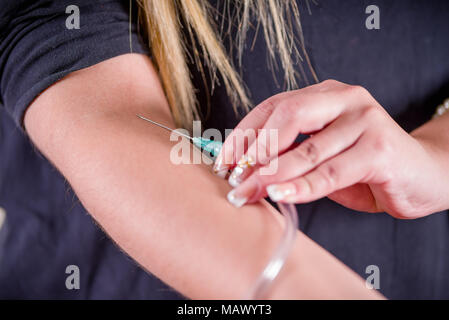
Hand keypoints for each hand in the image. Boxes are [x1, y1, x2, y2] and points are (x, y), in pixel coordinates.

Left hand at [214, 80, 448, 218]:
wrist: (422, 174)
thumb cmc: (365, 166)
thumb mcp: (322, 155)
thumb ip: (291, 156)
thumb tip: (245, 173)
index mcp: (326, 95)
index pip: (273, 106)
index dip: (244, 134)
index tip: (222, 162)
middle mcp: (345, 99)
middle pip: (287, 116)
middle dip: (254, 150)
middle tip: (234, 179)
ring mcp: (365, 120)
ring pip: (307, 148)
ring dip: (271, 174)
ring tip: (247, 192)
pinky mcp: (380, 148)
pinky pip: (330, 171)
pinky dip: (302, 186)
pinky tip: (280, 194)